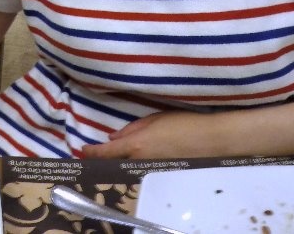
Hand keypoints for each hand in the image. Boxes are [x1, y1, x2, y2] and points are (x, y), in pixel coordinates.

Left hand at [80, 110, 226, 159]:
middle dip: (105, 159)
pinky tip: (136, 159)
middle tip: (96, 154)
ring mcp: (152, 169)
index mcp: (137, 144)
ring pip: (129, 168)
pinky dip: (135, 165)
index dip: (93, 152)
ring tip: (114, 155)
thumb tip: (113, 138)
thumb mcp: (155, 119)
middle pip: (116, 163)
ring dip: (121, 162)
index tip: (82, 151)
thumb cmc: (183, 123)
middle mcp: (142, 160)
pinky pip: (143, 170)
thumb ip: (132, 129)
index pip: (107, 152)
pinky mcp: (162, 173)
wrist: (211, 140)